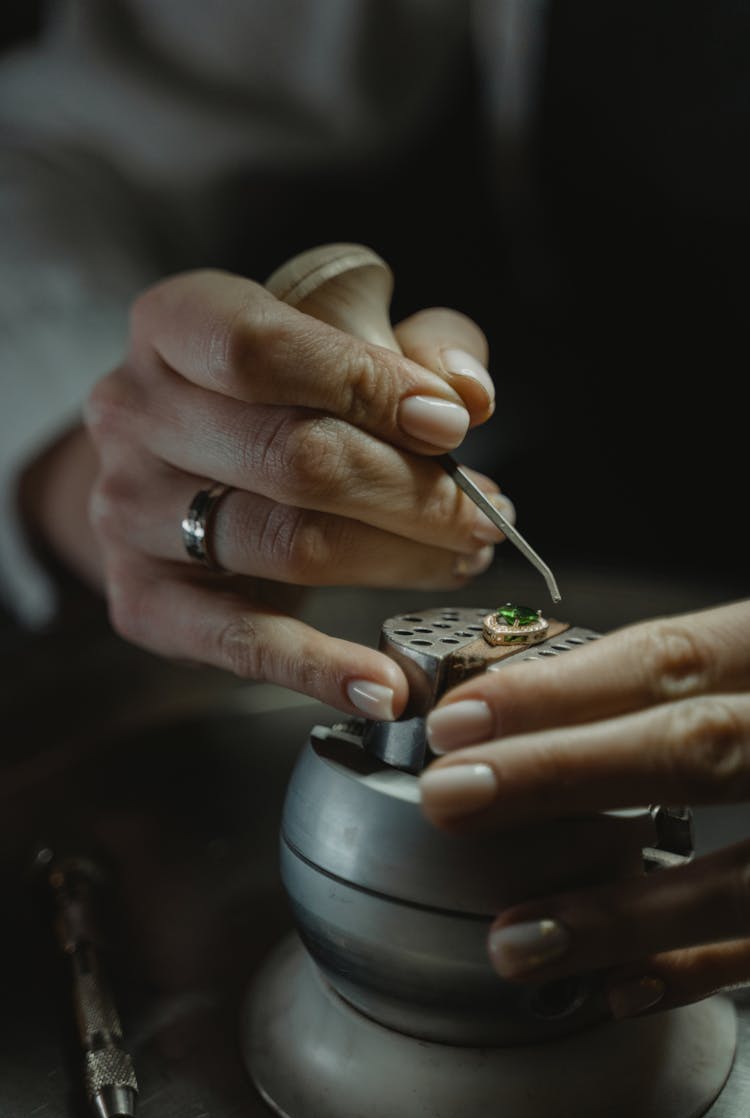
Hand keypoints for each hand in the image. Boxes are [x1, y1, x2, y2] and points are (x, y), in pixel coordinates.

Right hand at [82, 268, 509, 716]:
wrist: (171, 468)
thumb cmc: (273, 395)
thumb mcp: (344, 341)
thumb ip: (416, 349)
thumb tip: (469, 395)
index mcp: (174, 325)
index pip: (262, 350)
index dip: (366, 385)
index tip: (451, 426)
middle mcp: (135, 414)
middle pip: (290, 458)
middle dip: (411, 492)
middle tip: (481, 514)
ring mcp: (128, 513)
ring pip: (286, 544)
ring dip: (398, 560)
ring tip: (459, 561)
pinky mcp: (144, 600)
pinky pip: (239, 642)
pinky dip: (320, 669)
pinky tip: (385, 686)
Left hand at [419, 600, 749, 1017]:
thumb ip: (700, 676)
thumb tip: (544, 703)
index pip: (673, 659)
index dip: (562, 690)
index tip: (463, 718)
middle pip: (700, 749)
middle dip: (567, 774)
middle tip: (455, 797)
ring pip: (746, 875)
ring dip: (624, 911)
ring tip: (517, 939)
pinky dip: (702, 968)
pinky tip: (619, 985)